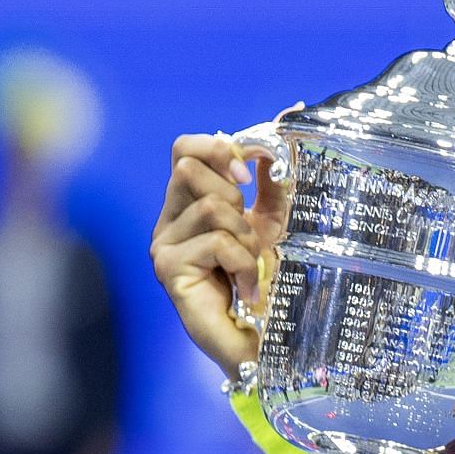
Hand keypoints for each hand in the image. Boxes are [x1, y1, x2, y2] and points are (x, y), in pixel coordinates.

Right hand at [150, 132, 290, 380]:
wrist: (268, 340)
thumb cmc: (271, 283)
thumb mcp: (278, 219)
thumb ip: (276, 174)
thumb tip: (291, 113)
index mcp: (190, 203)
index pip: (185, 148)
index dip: (218, 147)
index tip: (248, 171)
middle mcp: (169, 220)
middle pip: (190, 167)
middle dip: (236, 196)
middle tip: (252, 236)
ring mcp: (164, 245)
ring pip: (211, 205)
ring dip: (247, 236)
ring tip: (253, 268)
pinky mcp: (169, 270)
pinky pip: (216, 241)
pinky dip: (244, 263)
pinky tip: (248, 290)